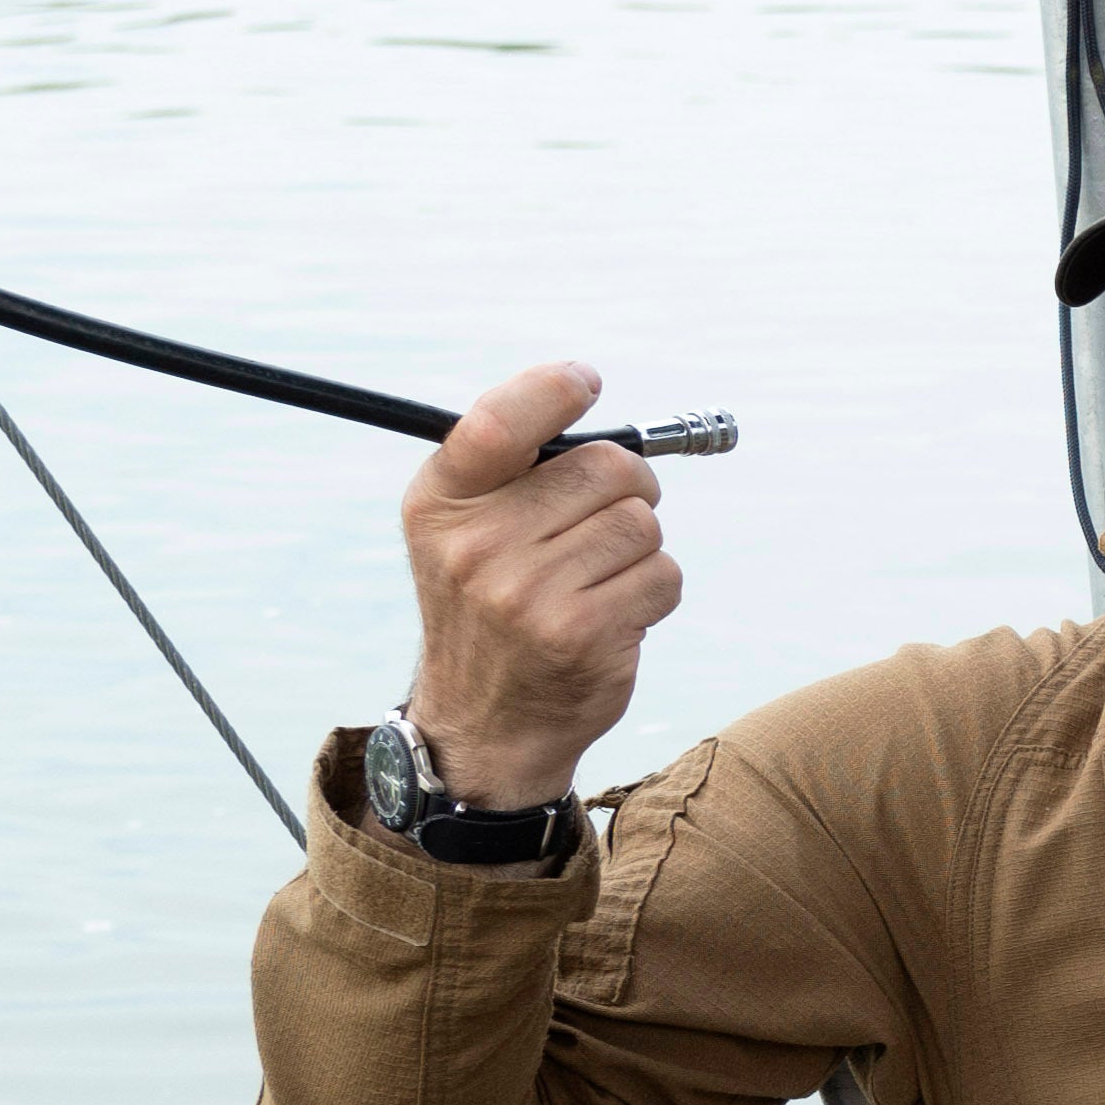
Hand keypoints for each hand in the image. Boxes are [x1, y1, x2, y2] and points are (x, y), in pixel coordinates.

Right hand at [399, 361, 675, 809]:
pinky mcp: (579, 633)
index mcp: (441, 505)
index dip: (552, 389)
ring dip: (640, 549)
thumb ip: (513, 469)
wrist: (486, 722)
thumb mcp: (466, 532)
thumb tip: (583, 390)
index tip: (585, 382)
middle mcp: (475, 545)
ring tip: (598, 581)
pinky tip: (613, 616)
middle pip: (606, 467)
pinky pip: (663, 575)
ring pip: (642, 523)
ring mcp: (525, 592)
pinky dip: (654, 591)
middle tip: (608, 517)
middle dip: (628, 486)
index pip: (500, 422)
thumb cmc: (493, 608)